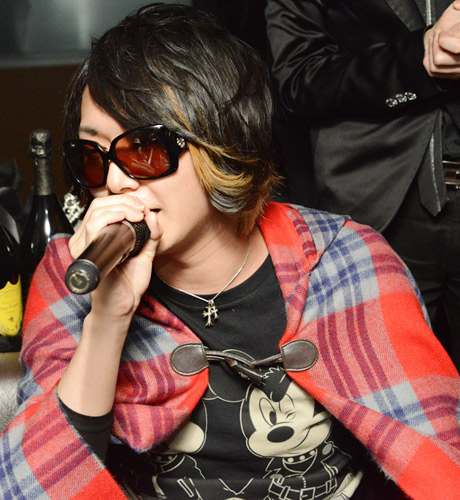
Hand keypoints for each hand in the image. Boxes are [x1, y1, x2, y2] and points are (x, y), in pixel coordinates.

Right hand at [69, 194, 162, 319]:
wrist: (123, 305)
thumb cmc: (129, 284)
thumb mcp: (145, 254)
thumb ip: (151, 235)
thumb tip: (153, 215)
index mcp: (99, 236)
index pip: (104, 207)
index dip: (124, 201)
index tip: (143, 207)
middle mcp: (88, 239)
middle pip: (99, 205)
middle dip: (124, 201)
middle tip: (142, 208)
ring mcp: (85, 245)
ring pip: (95, 211)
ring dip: (120, 207)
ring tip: (138, 214)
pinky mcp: (88, 253)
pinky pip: (93, 227)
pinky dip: (110, 216)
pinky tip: (125, 218)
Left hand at [423, 0, 459, 78]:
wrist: (455, 32)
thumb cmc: (458, 22)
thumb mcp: (459, 11)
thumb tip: (458, 5)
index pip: (457, 48)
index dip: (444, 41)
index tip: (441, 34)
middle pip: (439, 59)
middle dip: (434, 45)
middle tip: (438, 35)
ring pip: (434, 66)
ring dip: (431, 51)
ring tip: (436, 41)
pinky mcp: (453, 76)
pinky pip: (433, 71)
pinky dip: (429, 59)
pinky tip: (434, 50)